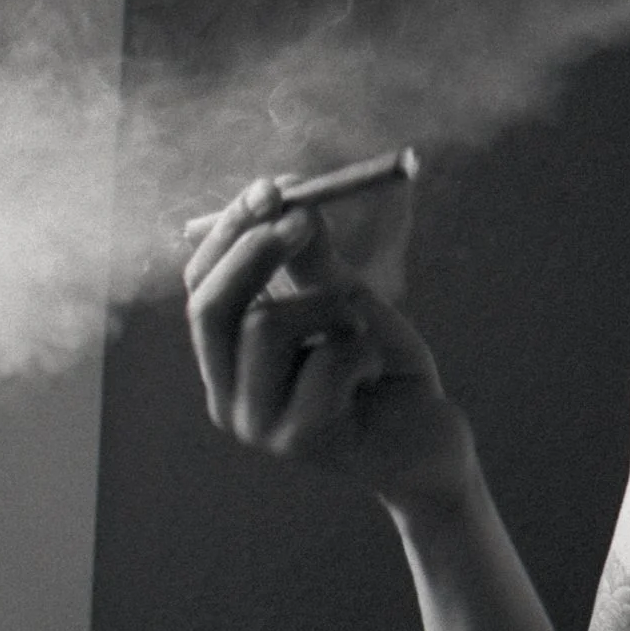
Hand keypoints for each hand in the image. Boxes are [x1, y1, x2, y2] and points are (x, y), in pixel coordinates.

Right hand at [182, 175, 470, 506]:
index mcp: (228, 361)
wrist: (429, 442)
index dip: (229, 234)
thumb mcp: (341, 300)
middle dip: (254, 251)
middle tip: (302, 217)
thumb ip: (308, 258)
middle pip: (210, 308)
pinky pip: (325, 361)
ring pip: (266, 327)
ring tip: (360, 332)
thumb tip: (285, 193)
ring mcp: (259, 424)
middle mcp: (229, 396)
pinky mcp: (300, 441)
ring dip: (330, 308)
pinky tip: (375, 376)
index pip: (200, 288)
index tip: (269, 188)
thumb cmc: (378, 369)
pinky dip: (362, 349)